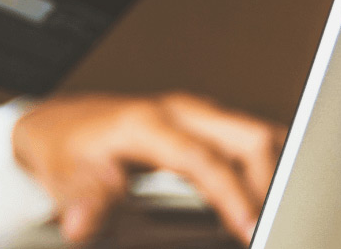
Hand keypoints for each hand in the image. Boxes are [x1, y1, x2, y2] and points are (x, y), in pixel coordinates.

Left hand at [12, 93, 285, 243]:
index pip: (203, 159)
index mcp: (148, 124)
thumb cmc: (65, 149)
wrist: (59, 125)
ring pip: (259, 134)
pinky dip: (268, 167)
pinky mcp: (205, 124)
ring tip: (281, 216)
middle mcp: (180, 112)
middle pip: (249, 137)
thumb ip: (82, 202)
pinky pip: (251, 140)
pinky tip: (269, 198)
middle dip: (272, 183)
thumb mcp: (64, 178)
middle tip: (277, 226)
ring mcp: (197, 115)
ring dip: (278, 173)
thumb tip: (81, 225)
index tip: (249, 227)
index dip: (231, 194)